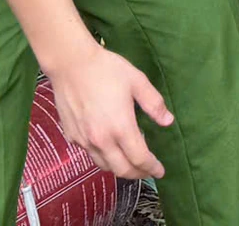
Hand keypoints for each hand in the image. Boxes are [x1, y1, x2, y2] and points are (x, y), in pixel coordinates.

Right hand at [46, 39, 172, 179]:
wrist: (70, 63)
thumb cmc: (106, 69)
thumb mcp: (137, 81)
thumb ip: (154, 104)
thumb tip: (168, 121)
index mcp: (120, 127)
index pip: (139, 158)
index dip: (152, 168)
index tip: (160, 171)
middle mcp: (101, 140)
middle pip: (122, 170)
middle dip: (138, 174)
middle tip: (148, 171)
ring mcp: (84, 140)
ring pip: (104, 166)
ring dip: (120, 169)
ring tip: (130, 163)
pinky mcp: (72, 136)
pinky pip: (91, 155)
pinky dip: (103, 158)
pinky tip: (109, 148)